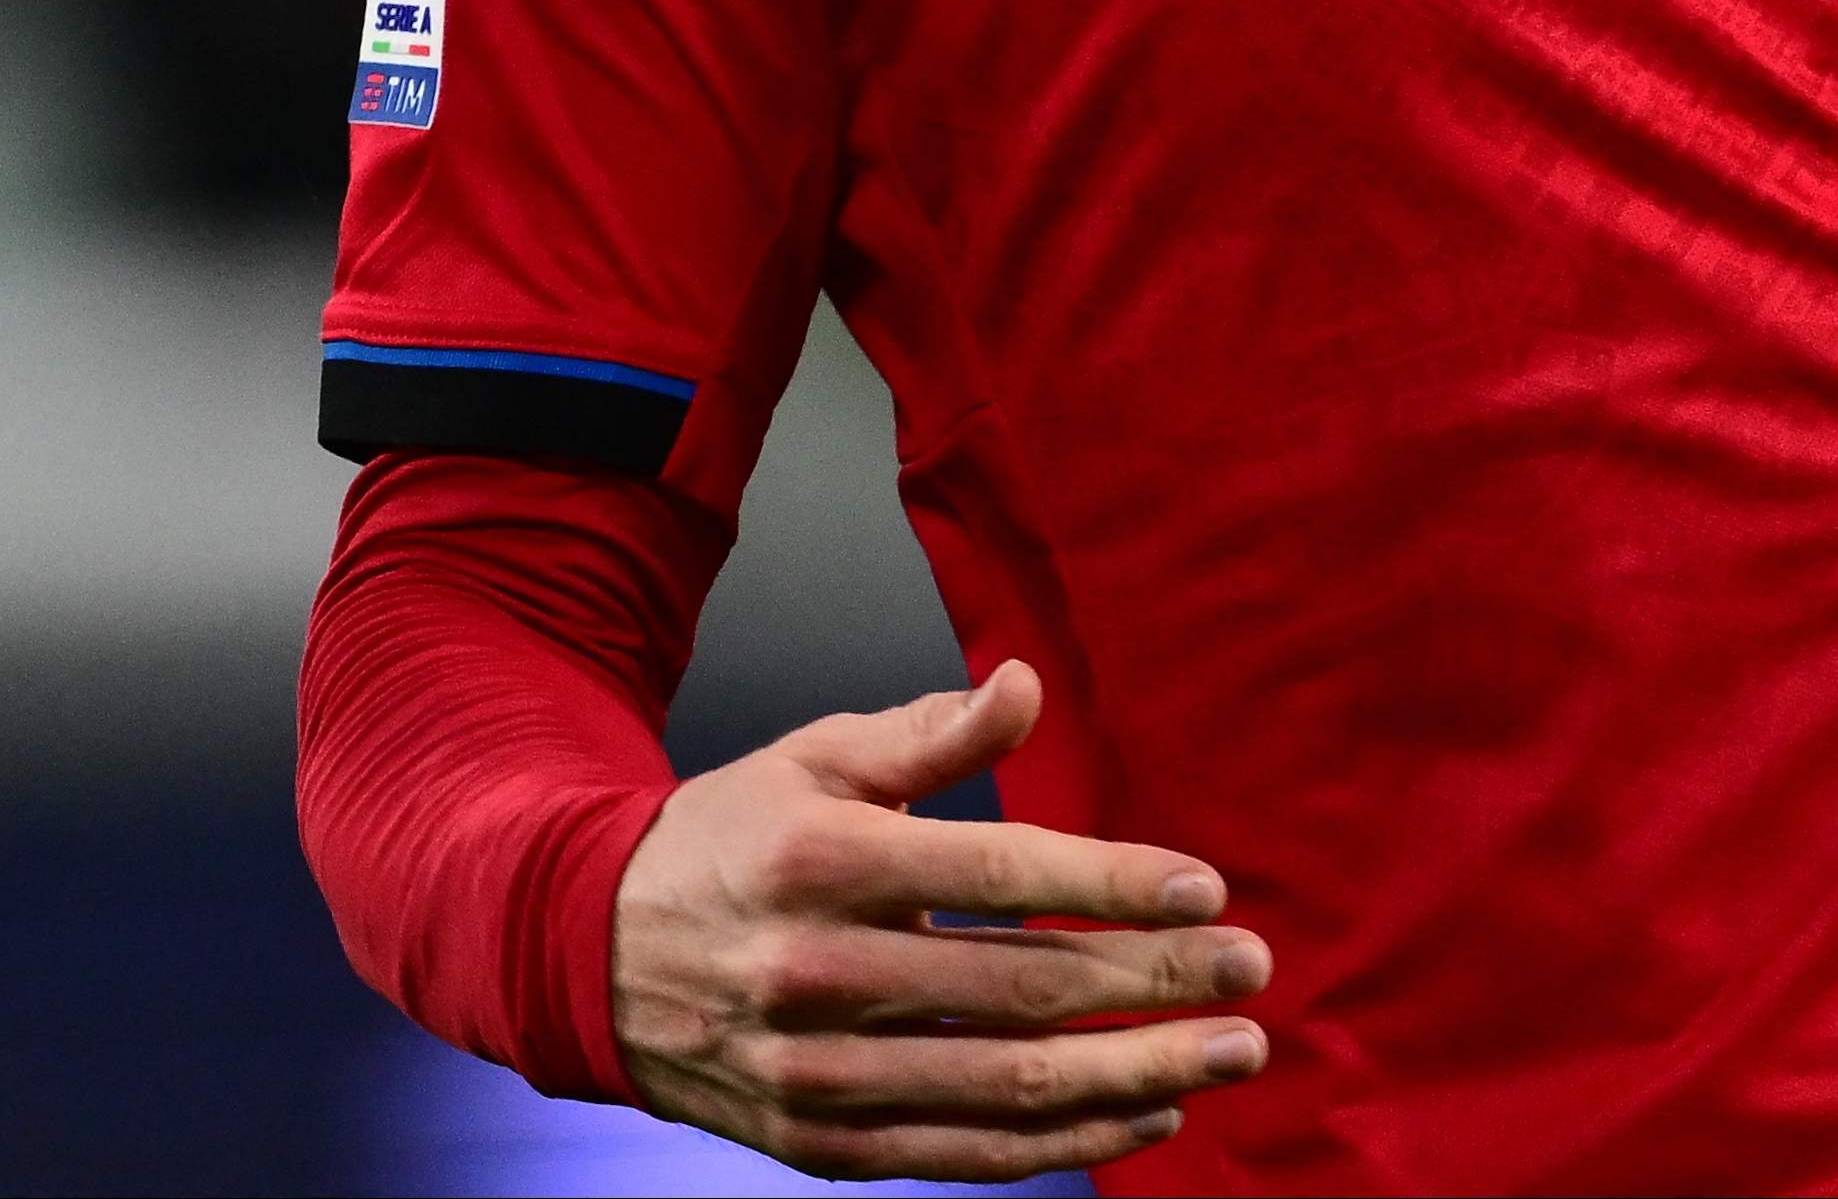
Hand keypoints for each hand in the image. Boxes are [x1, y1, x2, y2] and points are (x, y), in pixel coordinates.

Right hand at [613, 659, 1271, 1180]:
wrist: (584, 953)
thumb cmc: (727, 841)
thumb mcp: (814, 757)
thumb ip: (930, 733)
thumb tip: (1028, 685)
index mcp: (821, 858)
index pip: (997, 877)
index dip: (1111, 885)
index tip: (1206, 891)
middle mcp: (817, 971)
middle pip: (1020, 990)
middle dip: (1154, 984)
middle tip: (1252, 971)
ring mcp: (816, 1071)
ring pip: (1005, 1087)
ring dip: (1136, 1074)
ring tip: (1231, 1053)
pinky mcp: (817, 1141)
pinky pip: (962, 1153)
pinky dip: (1063, 1142)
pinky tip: (1145, 1111)